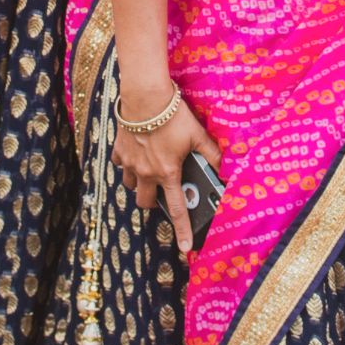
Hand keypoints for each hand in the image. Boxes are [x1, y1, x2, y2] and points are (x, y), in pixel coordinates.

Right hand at [110, 86, 222, 253]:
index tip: (184, 247)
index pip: (178, 209)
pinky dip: (127, 163)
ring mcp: (130, 163)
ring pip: (130, 185)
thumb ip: (211, 153)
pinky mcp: (119, 150)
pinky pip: (121, 165)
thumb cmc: (173, 115)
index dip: (182, 230)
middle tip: (162, 194)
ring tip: (149, 171)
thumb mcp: (197, 134)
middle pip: (145, 202)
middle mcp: (146, 172)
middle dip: (153, 203)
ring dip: (139, 183)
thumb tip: (224, 166)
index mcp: (168, 173)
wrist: (145, 97)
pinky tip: (136, 154)